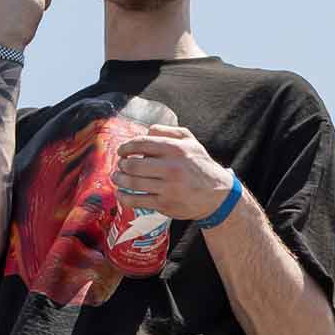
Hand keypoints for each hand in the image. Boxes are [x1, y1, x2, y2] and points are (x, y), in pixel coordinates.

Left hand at [112, 124, 233, 221]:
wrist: (217, 195)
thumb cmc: (200, 165)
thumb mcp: (191, 141)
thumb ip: (169, 131)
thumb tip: (147, 130)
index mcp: (176, 149)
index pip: (142, 144)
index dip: (126, 147)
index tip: (121, 151)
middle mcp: (171, 168)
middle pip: (133, 165)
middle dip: (121, 165)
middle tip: (120, 165)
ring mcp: (168, 188)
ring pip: (133, 183)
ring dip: (119, 180)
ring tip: (117, 177)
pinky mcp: (165, 204)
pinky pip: (137, 200)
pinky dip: (124, 197)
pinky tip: (121, 193)